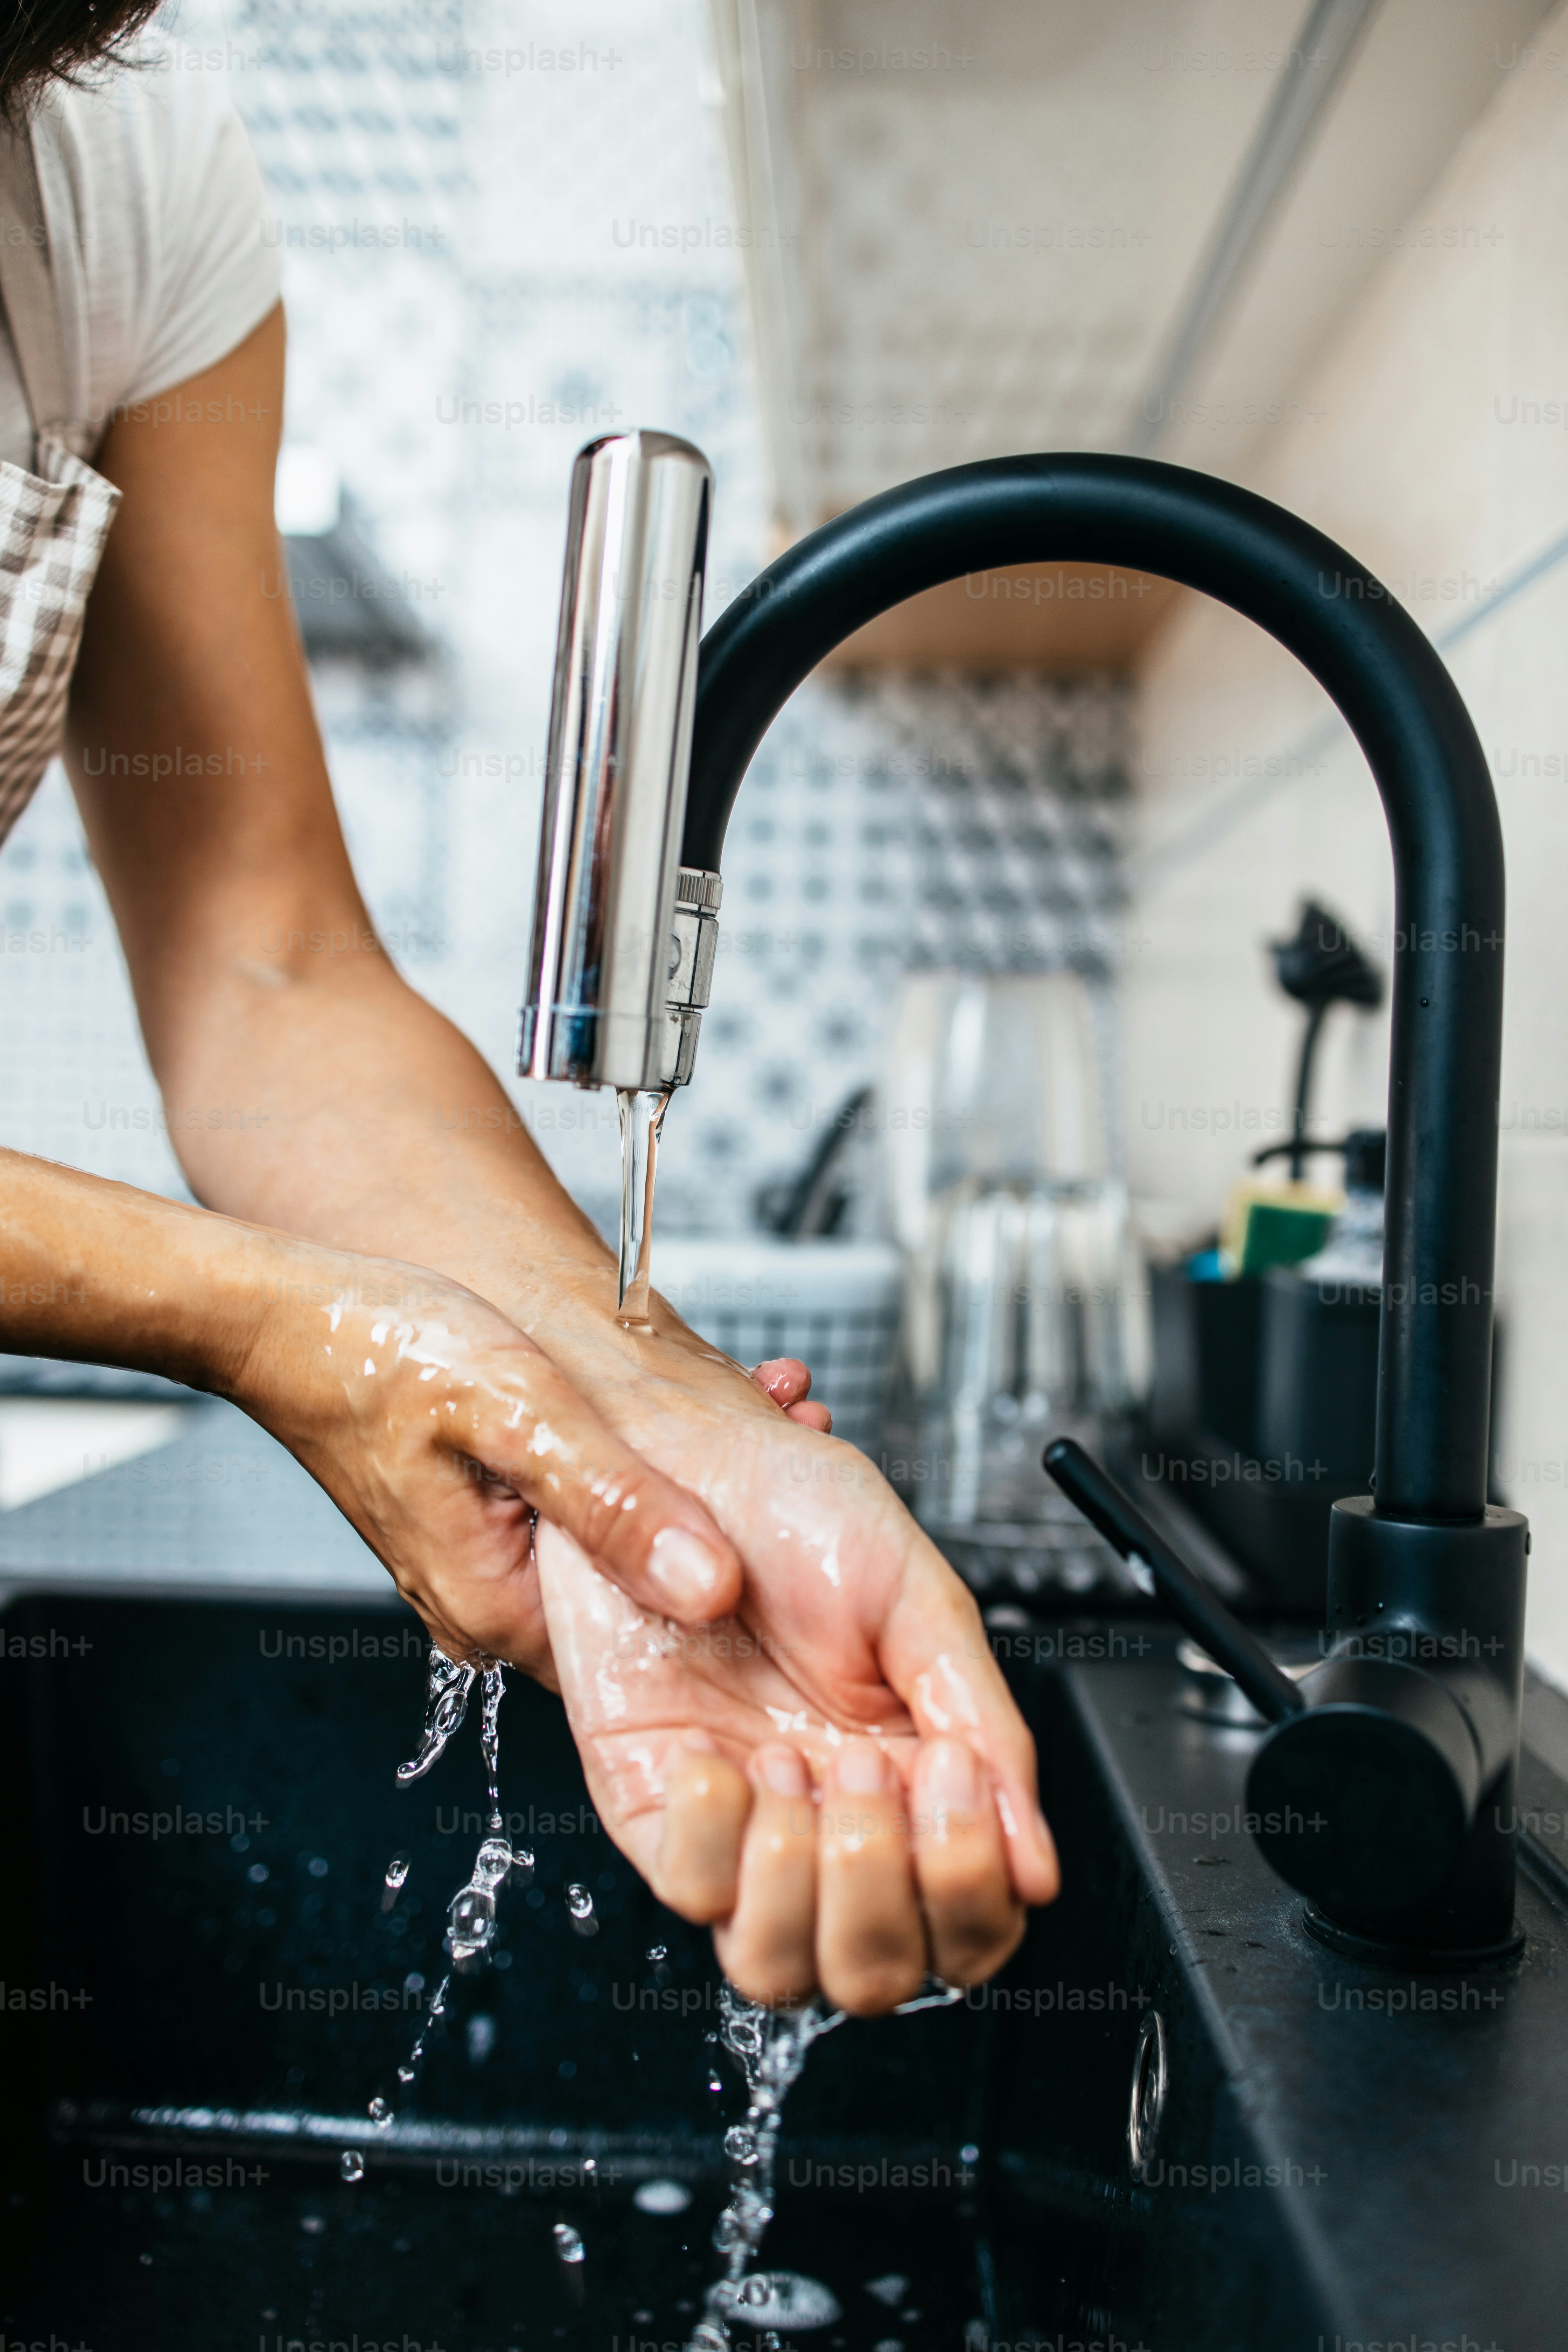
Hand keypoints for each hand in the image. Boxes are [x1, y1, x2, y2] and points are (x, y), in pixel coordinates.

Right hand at [233, 1239, 820, 1681]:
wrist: (291, 1321)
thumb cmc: (385, 1351)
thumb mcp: (518, 1412)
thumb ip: (614, 1502)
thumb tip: (712, 1589)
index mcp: (503, 1611)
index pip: (661, 1648)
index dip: (742, 1571)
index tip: (805, 1488)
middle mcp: (497, 1611)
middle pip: (656, 1590)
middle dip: (737, 1511)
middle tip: (804, 1419)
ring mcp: (492, 1573)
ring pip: (634, 1544)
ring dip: (700, 1477)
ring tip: (771, 1399)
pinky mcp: (491, 1532)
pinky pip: (597, 1516)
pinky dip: (648, 1467)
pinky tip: (698, 1410)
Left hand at [533, 1350, 1057, 2014]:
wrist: (681, 1458)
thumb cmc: (796, 1511)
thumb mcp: (919, 1600)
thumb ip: (985, 1727)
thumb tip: (1036, 1859)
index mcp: (916, 1783)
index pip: (969, 1925)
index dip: (972, 1888)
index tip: (951, 1778)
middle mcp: (831, 1825)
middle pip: (876, 1972)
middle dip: (881, 1892)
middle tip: (871, 1773)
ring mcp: (742, 1830)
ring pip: (777, 1965)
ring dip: (797, 1878)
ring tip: (789, 1761)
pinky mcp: (655, 1812)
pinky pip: (687, 1891)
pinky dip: (713, 1836)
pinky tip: (718, 1755)